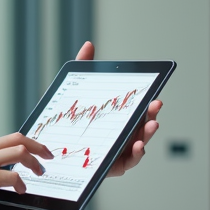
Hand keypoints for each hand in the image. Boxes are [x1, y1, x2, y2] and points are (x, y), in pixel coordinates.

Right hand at [0, 133, 53, 209]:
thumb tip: (15, 163)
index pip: (12, 137)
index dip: (31, 142)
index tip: (41, 150)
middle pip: (19, 140)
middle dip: (38, 148)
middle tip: (47, 157)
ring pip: (20, 153)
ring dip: (34, 164)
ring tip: (38, 173)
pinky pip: (14, 177)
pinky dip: (21, 184)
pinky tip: (20, 190)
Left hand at [73, 41, 161, 177]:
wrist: (54, 150)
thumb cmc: (71, 120)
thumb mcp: (77, 90)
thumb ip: (84, 68)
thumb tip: (89, 44)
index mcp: (120, 117)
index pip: (138, 109)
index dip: (148, 103)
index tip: (155, 95)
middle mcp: (124, 133)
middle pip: (142, 125)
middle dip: (151, 115)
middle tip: (155, 105)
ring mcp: (121, 150)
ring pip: (141, 142)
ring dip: (148, 134)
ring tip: (151, 125)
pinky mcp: (114, 165)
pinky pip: (129, 161)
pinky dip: (137, 154)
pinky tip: (138, 146)